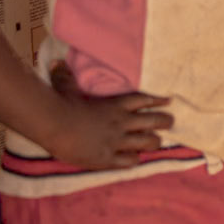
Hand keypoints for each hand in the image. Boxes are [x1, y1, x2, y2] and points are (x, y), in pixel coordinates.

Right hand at [42, 65, 172, 169]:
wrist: (54, 126)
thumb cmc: (60, 104)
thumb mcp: (66, 87)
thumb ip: (66, 75)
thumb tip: (56, 62)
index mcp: (116, 104)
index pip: (145, 100)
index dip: (159, 100)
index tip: (169, 100)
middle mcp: (121, 122)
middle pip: (154, 121)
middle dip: (166, 121)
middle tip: (170, 122)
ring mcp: (116, 141)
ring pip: (148, 142)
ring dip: (154, 142)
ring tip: (156, 142)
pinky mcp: (106, 158)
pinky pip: (129, 161)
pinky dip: (134, 160)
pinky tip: (134, 159)